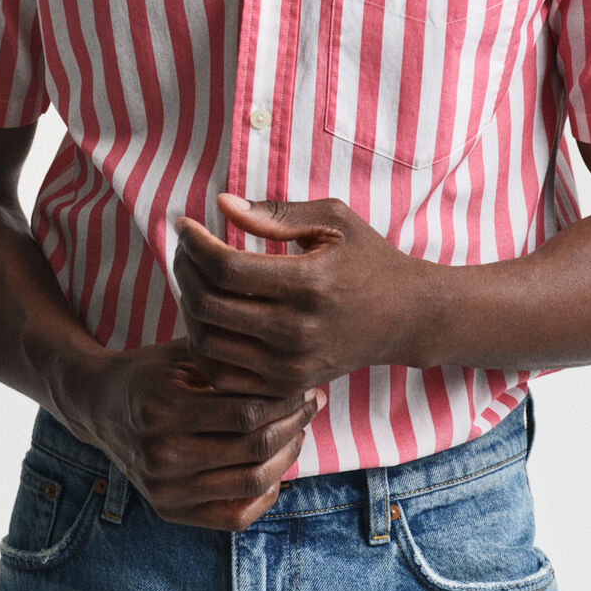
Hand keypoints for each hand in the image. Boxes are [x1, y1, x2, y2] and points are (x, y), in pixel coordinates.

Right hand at [61, 339, 324, 531]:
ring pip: (251, 483)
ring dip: (286, 458)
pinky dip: (265, 494)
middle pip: (252, 449)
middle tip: (309, 406)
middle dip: (293, 425)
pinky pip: (235, 516)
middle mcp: (160, 454)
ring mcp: (163, 489)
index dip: (285, 401)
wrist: (97, 407)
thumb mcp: (183, 354)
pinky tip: (273, 467)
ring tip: (296, 432)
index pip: (246, 413)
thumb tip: (297, 373)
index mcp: (163, 409)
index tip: (304, 388)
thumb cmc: (150, 373)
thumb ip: (231, 362)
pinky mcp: (168, 511)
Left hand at [173, 194, 439, 397]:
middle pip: (209, 304)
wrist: (405, 317)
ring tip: (195, 279)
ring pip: (206, 342)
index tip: (184, 224)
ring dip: (189, 306)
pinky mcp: (286, 385)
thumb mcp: (334, 221)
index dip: (194, 244)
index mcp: (309, 283)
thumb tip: (221, 205)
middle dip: (185, 269)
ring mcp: (290, 364)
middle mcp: (297, 330)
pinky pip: (222, 374)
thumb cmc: (367, 259)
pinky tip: (210, 315)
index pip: (226, 268)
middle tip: (185, 249)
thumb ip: (276, 213)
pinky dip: (204, 344)